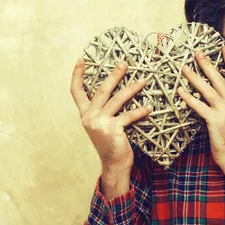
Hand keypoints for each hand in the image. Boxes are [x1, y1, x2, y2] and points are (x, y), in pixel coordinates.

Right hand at [70, 58, 151, 177]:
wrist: (114, 164)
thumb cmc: (111, 143)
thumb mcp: (101, 125)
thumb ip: (103, 110)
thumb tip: (117, 90)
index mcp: (85, 114)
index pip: (76, 92)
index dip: (77, 75)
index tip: (81, 60)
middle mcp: (89, 117)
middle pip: (101, 90)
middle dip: (114, 75)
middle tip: (124, 64)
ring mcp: (100, 123)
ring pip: (117, 100)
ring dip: (131, 89)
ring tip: (142, 81)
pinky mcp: (112, 129)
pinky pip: (128, 116)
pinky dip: (140, 111)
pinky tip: (148, 108)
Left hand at [177, 46, 224, 181]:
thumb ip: (221, 108)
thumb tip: (207, 99)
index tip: (223, 47)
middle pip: (219, 78)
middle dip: (207, 64)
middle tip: (197, 52)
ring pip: (208, 90)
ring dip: (195, 78)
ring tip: (184, 68)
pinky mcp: (216, 121)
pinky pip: (200, 106)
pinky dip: (189, 98)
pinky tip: (180, 92)